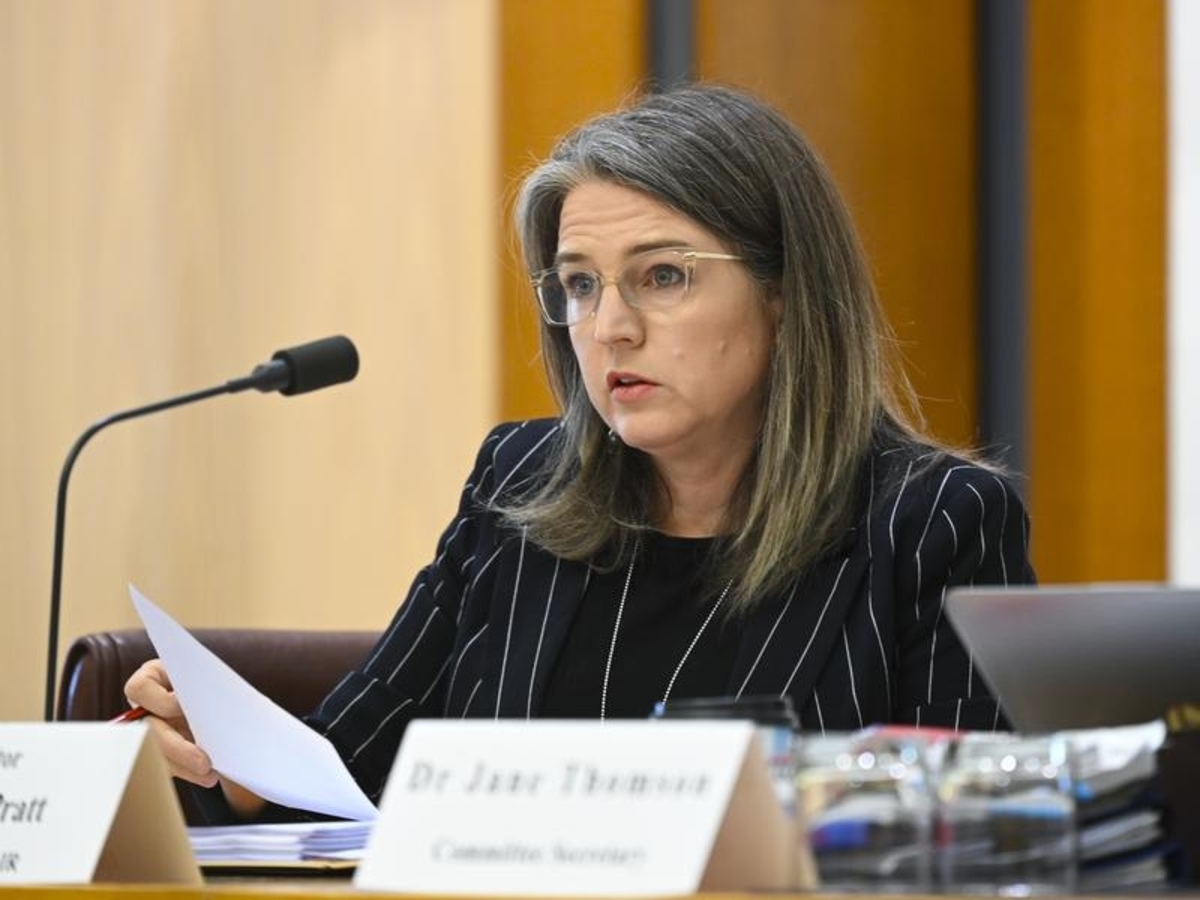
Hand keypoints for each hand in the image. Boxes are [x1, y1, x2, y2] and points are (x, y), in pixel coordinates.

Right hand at [124, 659, 265, 817]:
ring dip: (183, 767)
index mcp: (150, 680)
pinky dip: (187, 772)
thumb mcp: (201, 673)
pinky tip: (206, 776)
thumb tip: (210, 699)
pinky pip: (167, 766)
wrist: (216, 693)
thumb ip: (200, 683)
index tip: (183, 706)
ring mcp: (149, 729)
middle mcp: (144, 706)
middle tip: (204, 762)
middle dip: (177, 748)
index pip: (139, 689)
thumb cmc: (207, 678)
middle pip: (148, 730)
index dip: (159, 701)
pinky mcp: (159, 749)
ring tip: (209, 774)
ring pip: (155, 753)